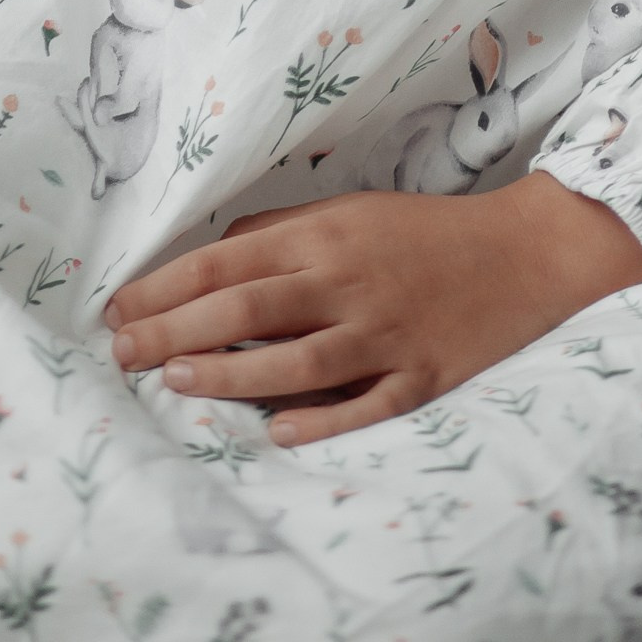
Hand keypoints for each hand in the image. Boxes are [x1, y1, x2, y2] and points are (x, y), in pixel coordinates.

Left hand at [104, 172, 641, 445]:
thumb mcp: (349, 209)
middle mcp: (347, 280)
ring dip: (228, 374)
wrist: (524, 252)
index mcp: (325, 233)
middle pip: (246, 308)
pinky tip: (276, 431)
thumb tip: (215, 254)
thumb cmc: (424, 231)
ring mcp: (385, 331)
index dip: (166, 286)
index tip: (118, 308)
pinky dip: (319, 419)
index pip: (226, 262)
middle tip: (121, 352)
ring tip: (176, 381)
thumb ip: (282, 233)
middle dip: (173, 329)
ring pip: (293, 360)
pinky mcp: (421, 375)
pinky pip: (363, 405)